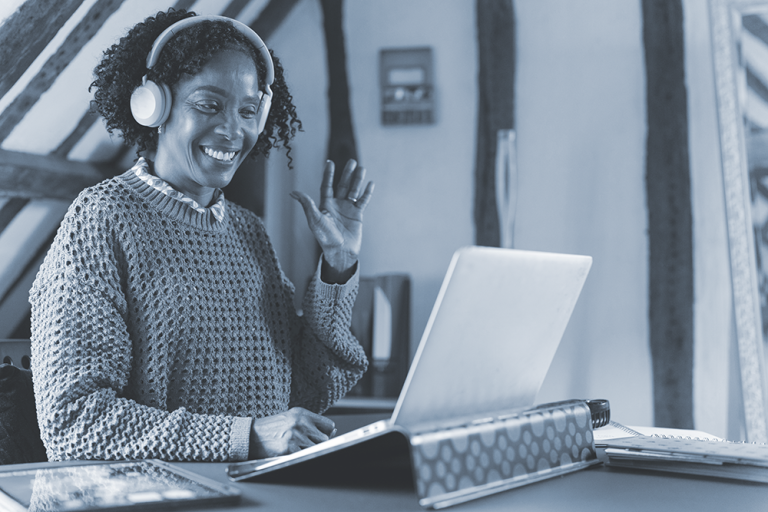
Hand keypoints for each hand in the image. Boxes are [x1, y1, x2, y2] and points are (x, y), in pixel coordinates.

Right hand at [248, 407, 335, 458]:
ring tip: (295, 448)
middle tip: (304, 445)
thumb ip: (311, 423)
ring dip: (308, 452)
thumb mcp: (291, 418)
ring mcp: (295, 436)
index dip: (327, 433)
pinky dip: (299, 458)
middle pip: (325, 439)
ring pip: (316, 449)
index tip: (321, 438)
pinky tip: (289, 453)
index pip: (329, 425)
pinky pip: (304, 457)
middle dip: (318, 444)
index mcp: (302, 413)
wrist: (250, 435)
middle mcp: (300, 423)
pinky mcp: (289, 449)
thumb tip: (333, 431)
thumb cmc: (272, 428)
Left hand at [290, 160, 373, 277]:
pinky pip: (363, 201)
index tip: (330, 162)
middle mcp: (337, 205)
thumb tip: (293, 192)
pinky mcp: (357, 215)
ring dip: (358, 180)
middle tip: (352, 162)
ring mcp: (348, 209)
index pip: (327, 186)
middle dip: (347, 173)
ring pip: (354, 191)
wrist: (340, 251)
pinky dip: (367, 192)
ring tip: (362, 168)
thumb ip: (307, 204)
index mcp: (325, 205)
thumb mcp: (315, 219)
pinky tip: (370, 183)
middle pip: (342, 185)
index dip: (328, 174)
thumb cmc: (325, 237)